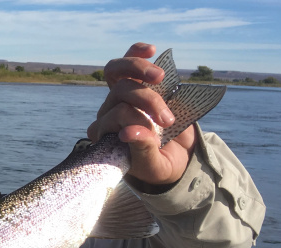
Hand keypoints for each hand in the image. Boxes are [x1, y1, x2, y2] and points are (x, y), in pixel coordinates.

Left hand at [87, 42, 195, 185]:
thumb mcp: (153, 164)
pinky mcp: (135, 83)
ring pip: (116, 72)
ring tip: (160, 77)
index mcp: (104, 134)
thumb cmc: (159, 164)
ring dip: (140, 70)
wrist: (176, 156)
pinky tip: (150, 50)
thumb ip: (142, 150)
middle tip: (168, 118)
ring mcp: (119, 96)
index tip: (158, 135)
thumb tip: (127, 132)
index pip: (113, 117)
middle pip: (119, 92)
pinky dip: (136, 52)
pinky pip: (126, 63)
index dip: (137, 121)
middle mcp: (107, 112)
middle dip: (147, 101)